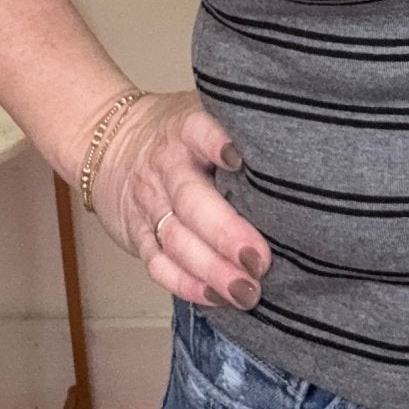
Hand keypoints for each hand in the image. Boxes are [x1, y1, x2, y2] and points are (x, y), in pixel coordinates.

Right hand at [84, 91, 269, 309]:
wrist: (109, 145)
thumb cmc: (178, 135)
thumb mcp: (202, 112)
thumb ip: (239, 128)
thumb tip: (299, 143)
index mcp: (185, 129)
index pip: (199, 131)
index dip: (217, 143)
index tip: (240, 159)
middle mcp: (166, 166)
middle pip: (192, 200)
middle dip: (225, 232)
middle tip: (259, 260)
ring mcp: (149, 203)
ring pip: (176, 239)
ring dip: (211, 269)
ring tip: (245, 290)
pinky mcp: (138, 235)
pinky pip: (159, 264)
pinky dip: (186, 284)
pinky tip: (216, 297)